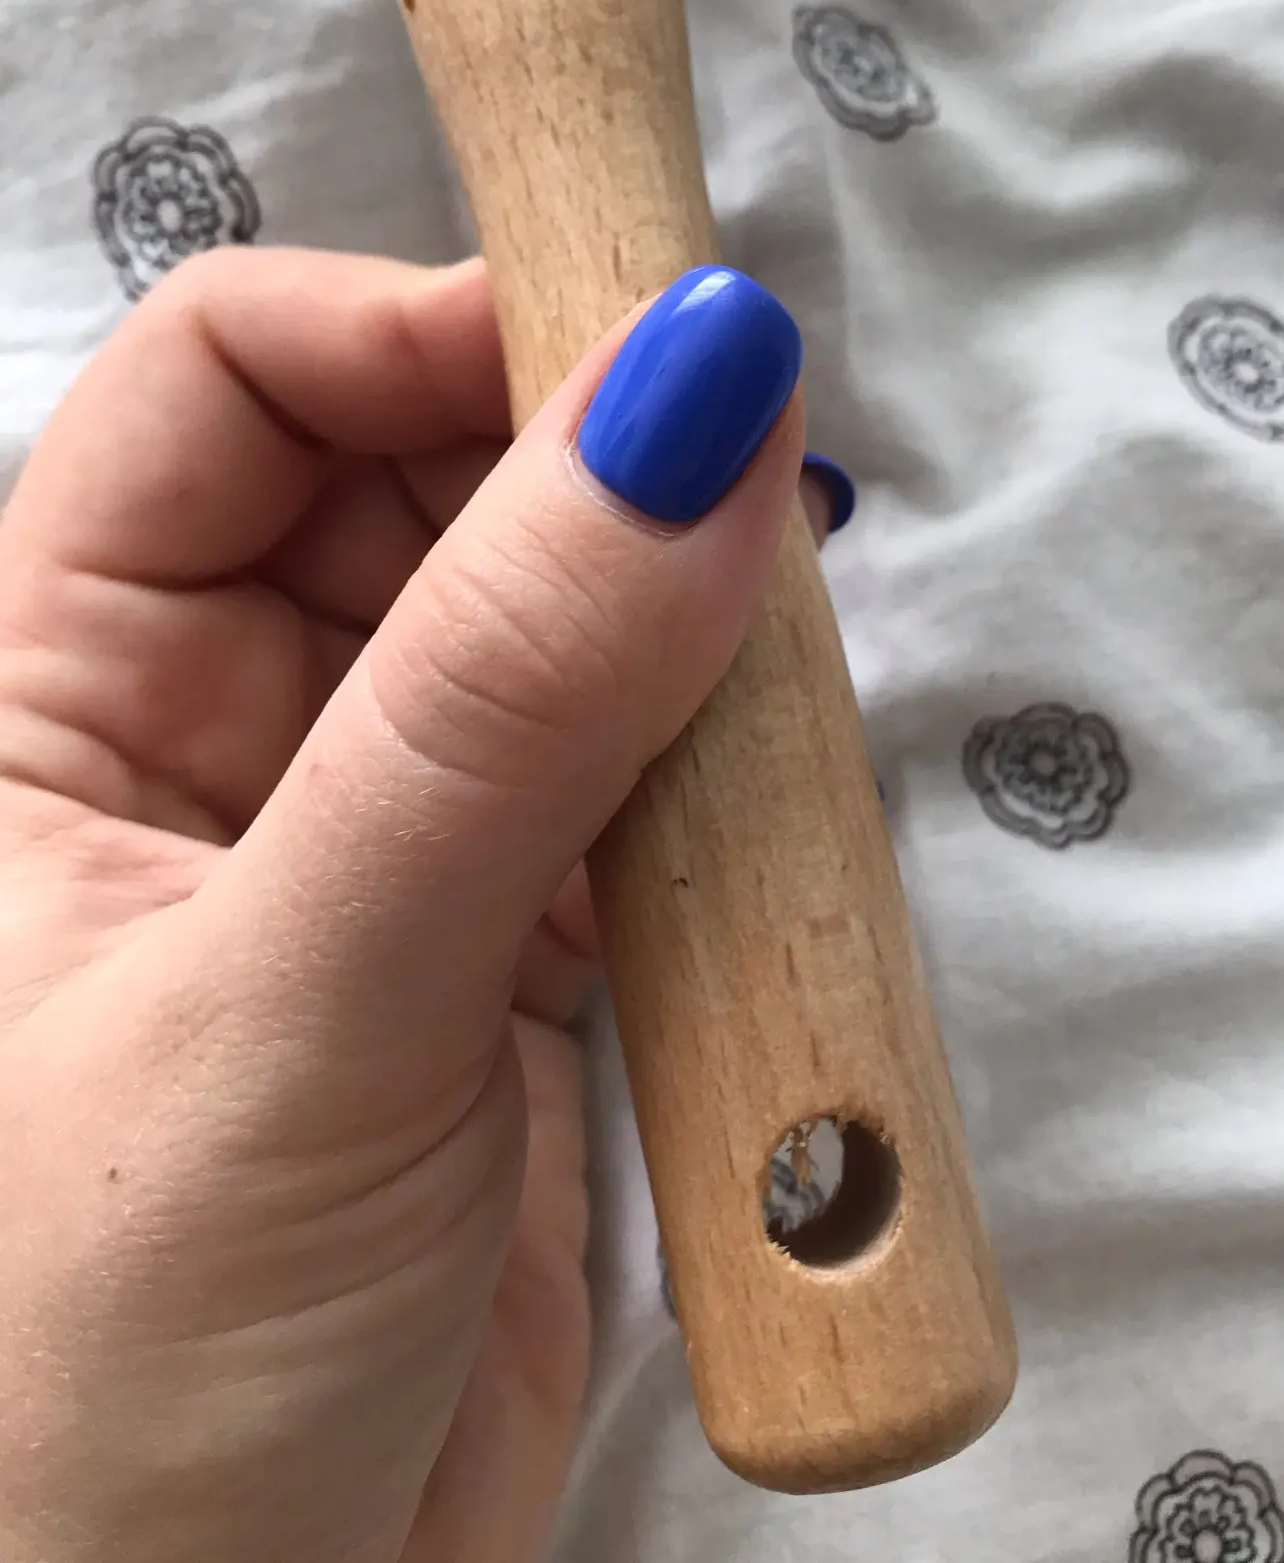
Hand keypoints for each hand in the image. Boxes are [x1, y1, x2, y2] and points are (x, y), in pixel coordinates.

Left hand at [0, 248, 825, 1562]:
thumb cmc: (105, 1396)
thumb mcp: (303, 1008)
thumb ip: (505, 701)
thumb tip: (695, 393)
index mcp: (39, 692)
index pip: (236, 378)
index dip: (431, 336)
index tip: (647, 367)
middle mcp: (198, 735)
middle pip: (415, 477)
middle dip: (582, 488)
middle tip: (753, 534)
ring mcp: (362, 842)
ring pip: (544, 631)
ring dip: (667, 651)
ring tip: (762, 708)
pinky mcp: (494, 954)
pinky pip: (620, 789)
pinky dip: (704, 791)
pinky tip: (754, 827)